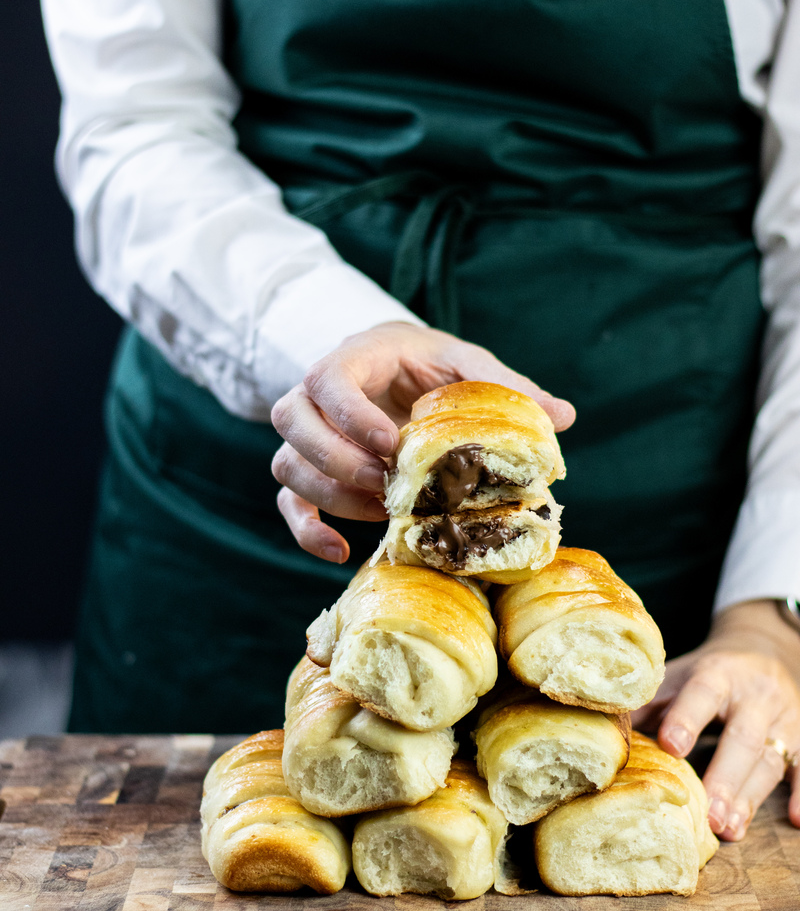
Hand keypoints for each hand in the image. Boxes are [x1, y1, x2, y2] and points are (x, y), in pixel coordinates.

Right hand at [270, 321, 574, 562]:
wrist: (395, 367)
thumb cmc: (429, 364)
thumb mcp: (465, 363)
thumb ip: (505, 384)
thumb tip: (563, 415)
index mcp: (354, 358)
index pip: (328, 378)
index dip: (351, 414)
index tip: (390, 443)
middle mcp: (315, 395)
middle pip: (293, 422)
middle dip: (336, 459)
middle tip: (385, 482)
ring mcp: (306, 436)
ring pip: (287, 465)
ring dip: (330, 493)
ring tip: (382, 511)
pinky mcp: (308, 472)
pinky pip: (288, 504)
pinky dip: (307, 532)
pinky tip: (341, 552)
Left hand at [632, 600, 799, 840]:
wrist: (764, 647)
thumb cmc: (707, 673)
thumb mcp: (676, 676)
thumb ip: (647, 704)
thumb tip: (604, 732)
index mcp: (716, 673)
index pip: (702, 694)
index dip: (687, 718)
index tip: (671, 745)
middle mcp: (754, 694)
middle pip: (743, 737)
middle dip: (724, 777)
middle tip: (707, 814)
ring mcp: (783, 717)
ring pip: (771, 758)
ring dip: (751, 797)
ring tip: (729, 829)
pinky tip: (796, 820)